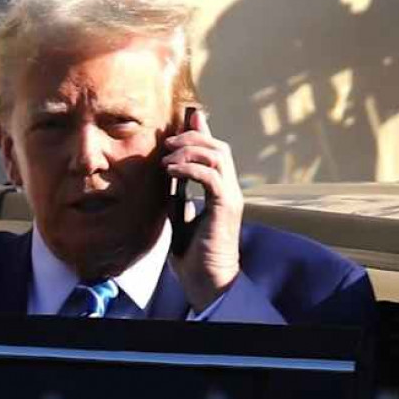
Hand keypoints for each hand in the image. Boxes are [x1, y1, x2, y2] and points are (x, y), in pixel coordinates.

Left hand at [161, 110, 242, 311]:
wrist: (206, 280)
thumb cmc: (195, 255)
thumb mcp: (181, 219)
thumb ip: (179, 198)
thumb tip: (169, 180)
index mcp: (221, 191)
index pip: (216, 153)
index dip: (202, 133)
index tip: (186, 118)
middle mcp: (230, 190)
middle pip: (219, 147)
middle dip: (192, 138)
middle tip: (168, 142)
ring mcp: (230, 197)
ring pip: (218, 155)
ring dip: (190, 150)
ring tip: (167, 158)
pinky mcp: (226, 206)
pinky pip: (211, 175)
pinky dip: (190, 168)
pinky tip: (171, 172)